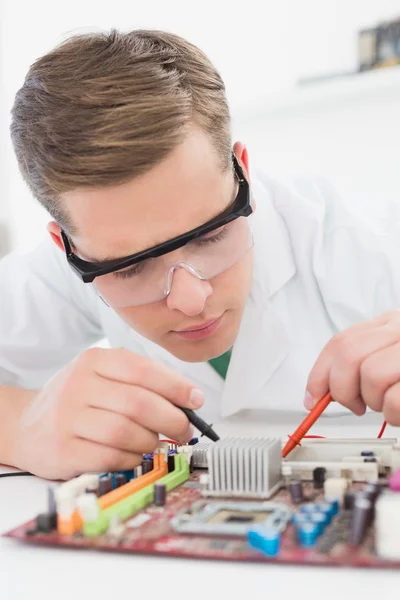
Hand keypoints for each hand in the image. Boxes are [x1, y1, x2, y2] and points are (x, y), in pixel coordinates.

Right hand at [11, 348, 202, 479]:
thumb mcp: (102, 377)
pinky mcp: (63, 449)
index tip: (196, 400)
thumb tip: (188, 399)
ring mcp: (68, 418)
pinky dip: (132, 459)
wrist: (26, 424)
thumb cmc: (77, 401)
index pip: (144, 369)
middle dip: (172, 419)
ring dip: (151, 442)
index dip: (176, 386)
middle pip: (139, 403)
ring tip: (155, 443)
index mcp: (94, 361)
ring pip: (127, 432)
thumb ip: (141, 383)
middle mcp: (79, 385)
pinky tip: (134, 456)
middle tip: (184, 430)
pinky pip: (111, 457)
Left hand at [305, 310, 399, 425]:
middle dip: (342, 389)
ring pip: (372, 376)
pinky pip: (395, 399)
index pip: (341, 342)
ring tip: (389, 405)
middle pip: (349, 355)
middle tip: (355, 405)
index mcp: (392, 324)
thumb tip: (317, 392)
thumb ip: (360, 363)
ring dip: (374, 403)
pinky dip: (394, 413)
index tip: (312, 398)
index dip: (320, 374)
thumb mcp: (393, 356)